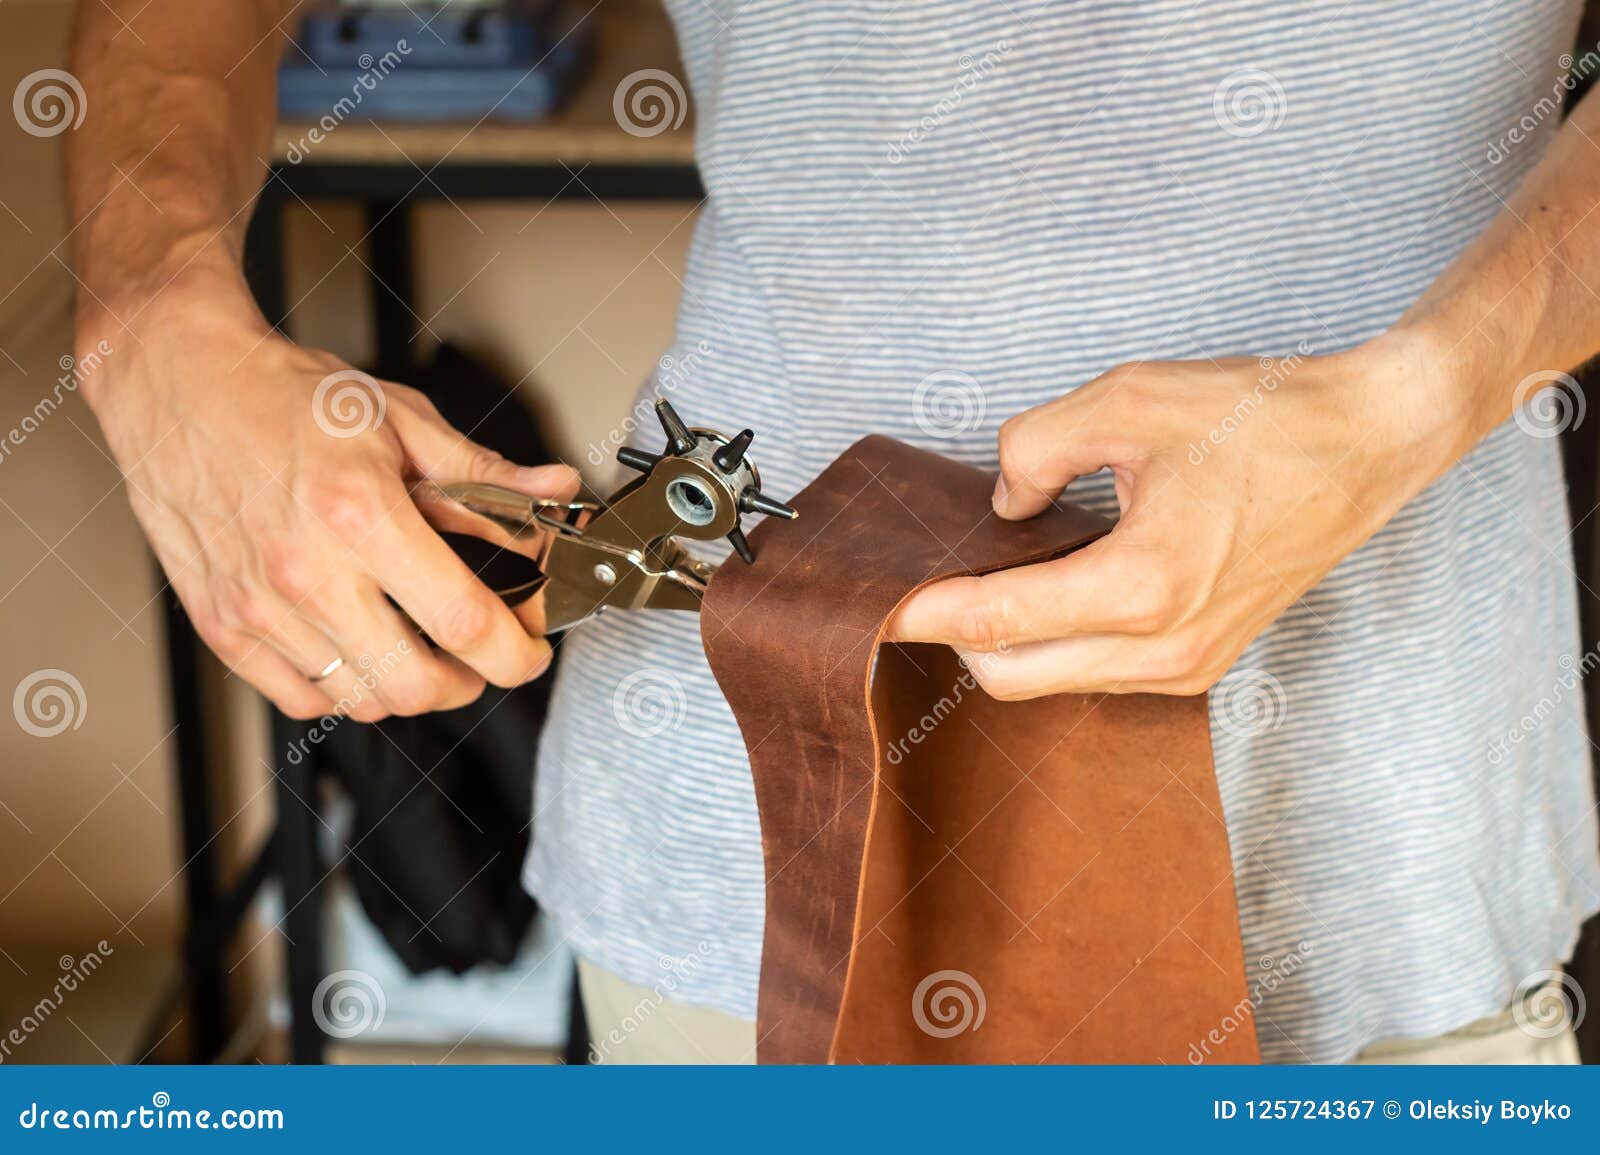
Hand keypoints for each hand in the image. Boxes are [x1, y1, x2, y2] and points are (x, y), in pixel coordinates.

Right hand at [82, 276, 576, 721]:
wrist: (182, 383)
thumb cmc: (284, 396)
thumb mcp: (401, 420)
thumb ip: (485, 473)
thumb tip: (554, 490)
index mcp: (362, 515)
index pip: (463, 622)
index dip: (515, 654)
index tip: (530, 652)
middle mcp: (307, 572)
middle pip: (414, 683)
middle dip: (469, 682)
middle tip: (482, 658)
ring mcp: (259, 607)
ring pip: (361, 699)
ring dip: (409, 689)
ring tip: (425, 654)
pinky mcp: (222, 625)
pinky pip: (300, 697)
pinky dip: (345, 691)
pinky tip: (362, 653)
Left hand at [887, 334, 1460, 697]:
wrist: (1371, 443)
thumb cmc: (1264, 418)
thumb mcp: (1126, 399)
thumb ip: (1034, 448)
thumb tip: (1002, 503)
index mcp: (1143, 587)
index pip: (994, 621)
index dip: (923, 610)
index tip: (877, 599)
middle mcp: (1164, 649)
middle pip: (1010, 675)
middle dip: (957, 634)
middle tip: (929, 576)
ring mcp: (1188, 668)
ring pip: (1053, 679)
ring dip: (1008, 639)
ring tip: (991, 570)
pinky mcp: (1203, 664)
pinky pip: (1098, 670)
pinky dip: (1057, 639)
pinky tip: (1051, 582)